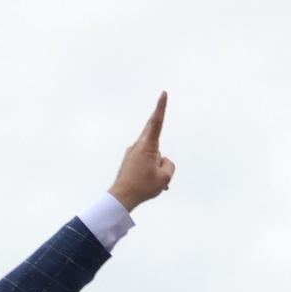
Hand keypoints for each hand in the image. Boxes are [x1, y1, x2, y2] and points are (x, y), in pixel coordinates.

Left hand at [108, 92, 173, 209]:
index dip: (161, 107)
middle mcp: (138, 145)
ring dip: (157, 164)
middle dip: (159, 126)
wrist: (121, 197)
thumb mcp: (165, 178)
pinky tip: (151, 182)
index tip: (163, 94)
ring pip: (153, 153)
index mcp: (148, 146)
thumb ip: (169, 164)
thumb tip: (163, 160)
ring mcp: (132, 152)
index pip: (157, 122)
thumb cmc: (143, 187)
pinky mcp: (129, 160)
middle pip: (153, 131)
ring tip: (153, 181)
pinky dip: (151, 169)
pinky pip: (146, 160)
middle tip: (161, 105)